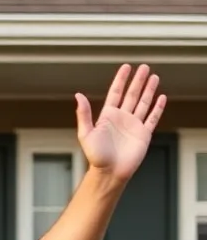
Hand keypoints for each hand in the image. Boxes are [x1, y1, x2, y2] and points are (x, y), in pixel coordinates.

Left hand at [76, 64, 166, 182]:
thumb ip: (84, 114)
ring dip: (149, 90)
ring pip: (143, 103)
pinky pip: (153, 118)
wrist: (109, 172)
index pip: (116, 93)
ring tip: (154, 76)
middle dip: (138, 81)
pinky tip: (161, 97)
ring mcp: (134, 125)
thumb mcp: (86, 133)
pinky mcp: (144, 134)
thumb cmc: (96, 156)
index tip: (126, 67)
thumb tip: (78, 95)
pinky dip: (157, 108)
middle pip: (132, 95)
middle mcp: (122, 118)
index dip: (121, 80)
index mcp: (108, 116)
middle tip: (144, 67)